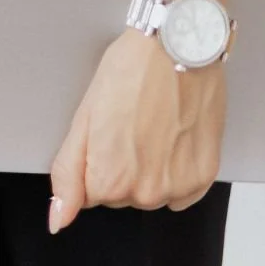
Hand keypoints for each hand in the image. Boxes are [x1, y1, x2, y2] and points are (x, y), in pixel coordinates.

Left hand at [48, 26, 226, 228]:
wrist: (178, 46)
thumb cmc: (132, 71)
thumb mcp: (84, 118)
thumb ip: (68, 174)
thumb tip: (59, 219)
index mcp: (109, 181)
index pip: (92, 192)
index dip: (98, 158)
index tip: (108, 131)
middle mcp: (146, 192)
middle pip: (123, 194)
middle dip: (124, 164)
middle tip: (131, 123)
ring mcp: (178, 186)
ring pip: (153, 191)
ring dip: (152, 167)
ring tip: (154, 124)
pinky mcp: (205, 175)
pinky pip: (182, 192)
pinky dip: (178, 170)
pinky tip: (174, 137)